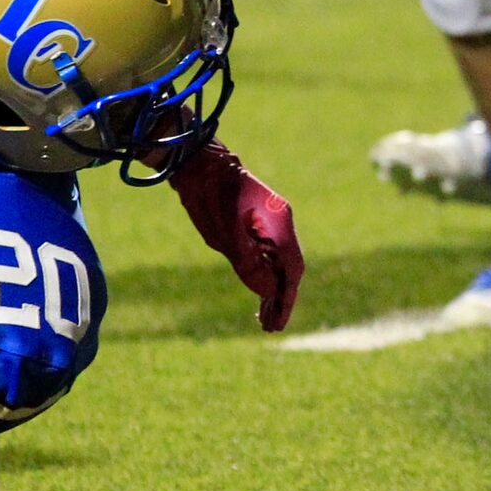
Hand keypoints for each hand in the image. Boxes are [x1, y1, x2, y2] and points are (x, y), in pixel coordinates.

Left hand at [167, 139, 301, 331]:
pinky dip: (265, 277)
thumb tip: (267, 291)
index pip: (291, 268)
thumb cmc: (209, 193)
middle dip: (281, 299)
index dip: (287, 297)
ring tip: (265, 320)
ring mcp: (269, 225)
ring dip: (273, 291)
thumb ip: (247, 262)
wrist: (198, 163)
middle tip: (271, 328)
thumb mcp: (224, 232)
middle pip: (288, 269)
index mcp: (278, 223)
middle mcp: (279, 225)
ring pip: (278, 265)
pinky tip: (260, 294)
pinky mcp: (256, 226)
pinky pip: (267, 257)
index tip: (279, 321)